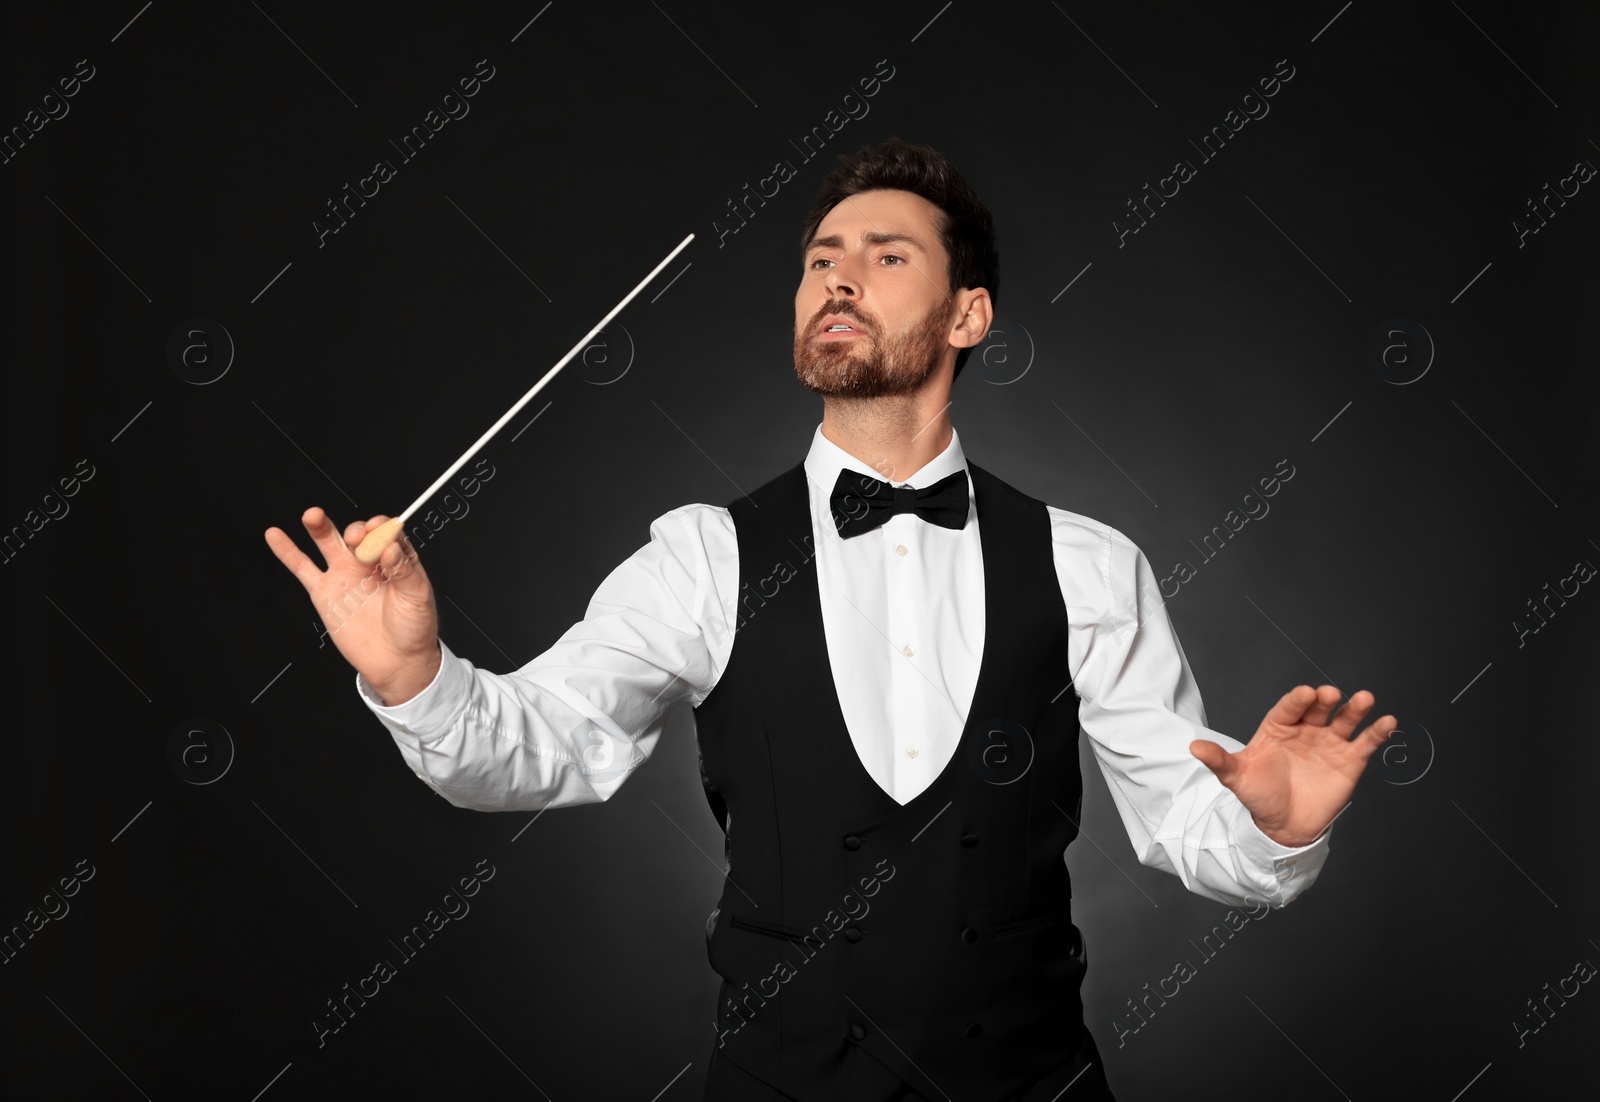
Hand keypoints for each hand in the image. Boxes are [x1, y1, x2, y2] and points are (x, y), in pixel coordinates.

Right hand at [264, 508, 441, 703]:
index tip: (380, 535)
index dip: (382, 528)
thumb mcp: (418, 597)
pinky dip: (287, 551)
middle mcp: (369, 562)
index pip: (387, 532)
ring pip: (328, 542)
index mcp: (396, 559)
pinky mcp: (324, 592)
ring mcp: (345, 575)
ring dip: (319, 525)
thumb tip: (390, 547)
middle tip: (359, 540)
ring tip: (313, 515)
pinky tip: (276, 535)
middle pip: (358, 533)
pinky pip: (302, 568)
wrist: (396, 662)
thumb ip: (404, 570)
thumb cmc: (414, 629)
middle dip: (357, 531)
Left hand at [1190, 685, 1396, 847]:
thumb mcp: (1237, 778)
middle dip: (1325, 700)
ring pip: (1344, 719)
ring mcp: (1329, 742)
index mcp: (1278, 728)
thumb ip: (1219, 761)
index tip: (1305, 693)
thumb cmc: (1259, 795)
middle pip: (1318, 709)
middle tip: (1331, 694)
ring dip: (1356, 709)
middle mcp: (1306, 729)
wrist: (1284, 825)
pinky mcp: (1350, 760)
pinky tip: (1387, 721)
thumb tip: (1193, 747)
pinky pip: (1365, 742)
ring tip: (1365, 699)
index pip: (1288, 708)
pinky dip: (1377, 731)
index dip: (1297, 701)